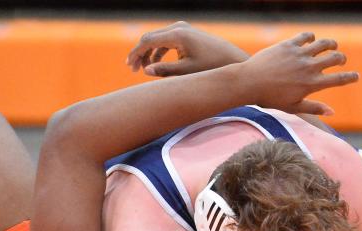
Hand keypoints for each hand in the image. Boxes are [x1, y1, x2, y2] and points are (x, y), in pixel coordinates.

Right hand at [126, 21, 250, 76]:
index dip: (136, 54)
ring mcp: (182, 28)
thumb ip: (164, 70)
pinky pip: (165, 40)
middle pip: (150, 38)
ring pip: (156, 39)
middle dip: (140, 53)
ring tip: (142, 69)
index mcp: (177, 35)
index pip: (148, 41)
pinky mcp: (186, 33)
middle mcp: (178, 27)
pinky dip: (158, 51)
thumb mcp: (186, 71)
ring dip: (148, 53)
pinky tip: (154, 64)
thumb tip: (145, 71)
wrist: (231, 59)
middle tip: (133, 70)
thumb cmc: (211, 67)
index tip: (130, 67)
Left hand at [239, 32, 358, 115]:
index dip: (351, 77)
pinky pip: (306, 36)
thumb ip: (314, 108)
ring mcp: (300, 54)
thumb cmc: (270, 98)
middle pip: (336, 58)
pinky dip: (312, 38)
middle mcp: (309, 67)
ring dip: (331, 44)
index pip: (339, 79)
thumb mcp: (293, 107)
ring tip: (332, 46)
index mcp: (313, 84)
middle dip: (342, 59)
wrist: (249, 82)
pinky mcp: (289, 44)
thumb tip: (332, 111)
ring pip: (324, 44)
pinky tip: (311, 41)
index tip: (356, 76)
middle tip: (340, 60)